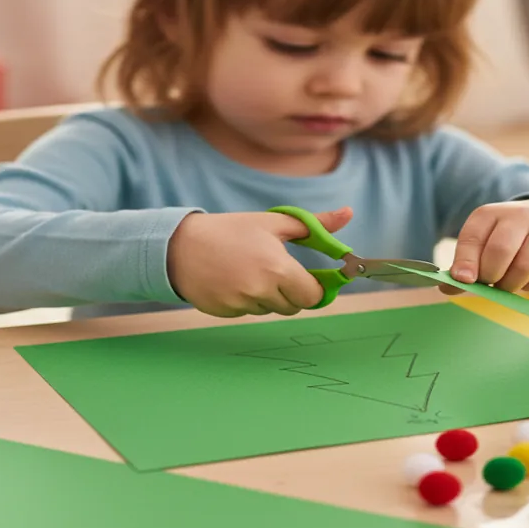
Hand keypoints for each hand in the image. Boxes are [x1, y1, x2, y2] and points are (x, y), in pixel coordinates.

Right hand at [167, 207, 353, 316]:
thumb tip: (348, 213)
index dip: (312, 287)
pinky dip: (246, 301)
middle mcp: (262, 290)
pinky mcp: (226, 313)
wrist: (180, 245)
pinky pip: (249, 312)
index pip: (311, 296)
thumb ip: (315, 224)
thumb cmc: (231, 230)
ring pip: (270, 309)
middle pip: (293, 306)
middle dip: (290, 291)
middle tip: (273, 269)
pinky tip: (232, 281)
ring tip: (248, 271)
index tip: (307, 278)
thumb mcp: (273, 222)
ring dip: (268, 295)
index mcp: (278, 268)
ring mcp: (242, 304)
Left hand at [445, 199, 528, 293]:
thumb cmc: (511, 236)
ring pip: (524, 267)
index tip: (464, 280)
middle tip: (491, 282)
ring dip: (512, 285)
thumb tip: (447, 287)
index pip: (472, 237)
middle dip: (491, 276)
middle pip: (500, 252)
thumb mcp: (486, 240)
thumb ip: (466, 263)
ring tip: (508, 283)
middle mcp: (518, 215)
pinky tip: (527, 279)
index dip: (465, 261)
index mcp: (490, 213)